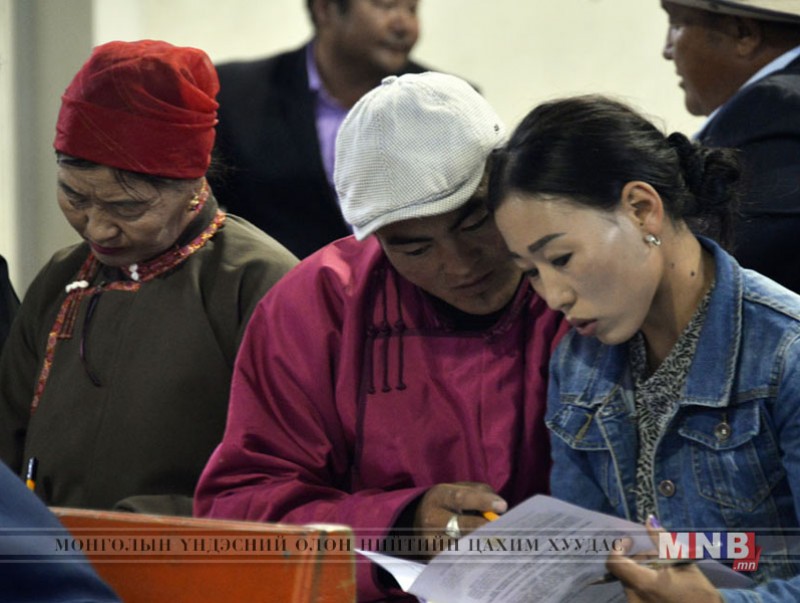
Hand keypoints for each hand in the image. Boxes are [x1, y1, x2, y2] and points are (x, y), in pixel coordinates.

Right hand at [410, 482, 506, 558]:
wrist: (419, 520)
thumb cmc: (448, 502)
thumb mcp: (459, 489)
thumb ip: (480, 492)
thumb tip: (499, 509)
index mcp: (439, 497)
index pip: (461, 497)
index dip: (482, 502)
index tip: (502, 506)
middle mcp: (431, 519)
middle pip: (461, 526)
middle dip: (486, 528)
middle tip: (505, 531)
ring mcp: (431, 541)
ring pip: (462, 546)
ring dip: (483, 545)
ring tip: (500, 544)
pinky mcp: (434, 558)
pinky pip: (458, 561)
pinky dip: (475, 559)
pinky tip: (489, 556)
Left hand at [606, 517, 722, 602]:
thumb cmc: (699, 593)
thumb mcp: (682, 562)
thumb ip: (662, 540)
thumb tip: (649, 519)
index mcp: (643, 584)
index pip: (614, 563)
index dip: (618, 548)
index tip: (630, 541)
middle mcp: (635, 598)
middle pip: (625, 571)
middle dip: (640, 559)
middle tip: (660, 556)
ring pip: (631, 582)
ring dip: (644, 571)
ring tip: (666, 569)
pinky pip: (637, 594)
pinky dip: (646, 584)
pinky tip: (665, 583)